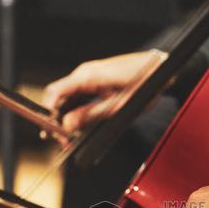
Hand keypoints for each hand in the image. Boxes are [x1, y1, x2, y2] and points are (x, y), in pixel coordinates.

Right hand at [43, 48, 165, 136]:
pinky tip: (77, 124)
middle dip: (55, 120)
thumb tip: (68, 125)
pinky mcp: (93, 80)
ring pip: (66, 98)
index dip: (48, 114)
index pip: (55, 93)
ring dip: (64, 117)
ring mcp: (88, 75)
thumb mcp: (118, 105)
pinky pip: (76, 95)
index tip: (51, 131)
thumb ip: (91, 115)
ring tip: (68, 137)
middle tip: (61, 140)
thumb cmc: (144, 81)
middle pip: (58, 97)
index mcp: (87, 76)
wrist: (159, 67)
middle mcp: (84, 73)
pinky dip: (73, 110)